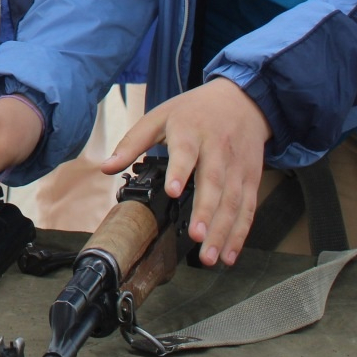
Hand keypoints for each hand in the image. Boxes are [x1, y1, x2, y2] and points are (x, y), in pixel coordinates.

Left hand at [104, 76, 271, 267]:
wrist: (243, 100)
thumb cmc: (195, 110)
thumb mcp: (160, 116)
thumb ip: (132, 142)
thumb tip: (105, 167)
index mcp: (191, 131)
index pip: (186, 152)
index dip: (180, 170)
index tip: (173, 191)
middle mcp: (218, 149)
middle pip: (214, 182)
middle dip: (206, 212)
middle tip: (196, 237)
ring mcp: (237, 165)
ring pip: (234, 200)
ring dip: (223, 230)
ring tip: (210, 256)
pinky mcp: (251, 178)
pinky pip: (248, 208)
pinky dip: (240, 233)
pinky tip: (229, 254)